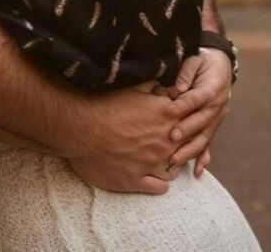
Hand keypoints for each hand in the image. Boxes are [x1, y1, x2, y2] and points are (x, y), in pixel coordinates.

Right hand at [68, 80, 211, 194]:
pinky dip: (160, 182)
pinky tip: (155, 175)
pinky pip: (160, 187)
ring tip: (164, 157)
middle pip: (187, 143)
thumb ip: (152, 85)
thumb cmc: (104, 104)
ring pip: (176, 168)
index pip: (190, 115)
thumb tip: (162, 83)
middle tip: (171, 135)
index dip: (186, 114)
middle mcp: (164, 142)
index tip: (177, 113)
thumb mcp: (131, 87)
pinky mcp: (137, 181)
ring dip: (172, 162)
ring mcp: (152, 163)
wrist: (80, 127)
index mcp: (165, 115)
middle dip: (182, 139)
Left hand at [167, 48, 231, 175]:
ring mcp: (216, 118)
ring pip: (205, 137)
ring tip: (176, 160)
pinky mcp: (213, 125)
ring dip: (191, 150)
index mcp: (212, 88)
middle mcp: (217, 106)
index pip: (198, 98)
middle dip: (187, 131)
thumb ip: (187, 71)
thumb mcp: (196, 58)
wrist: (221, 65)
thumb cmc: (203, 61)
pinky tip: (197, 172)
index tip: (171, 111)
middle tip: (171, 139)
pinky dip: (204, 158)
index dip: (185, 105)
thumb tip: (177, 88)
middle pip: (202, 121)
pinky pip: (209, 143)